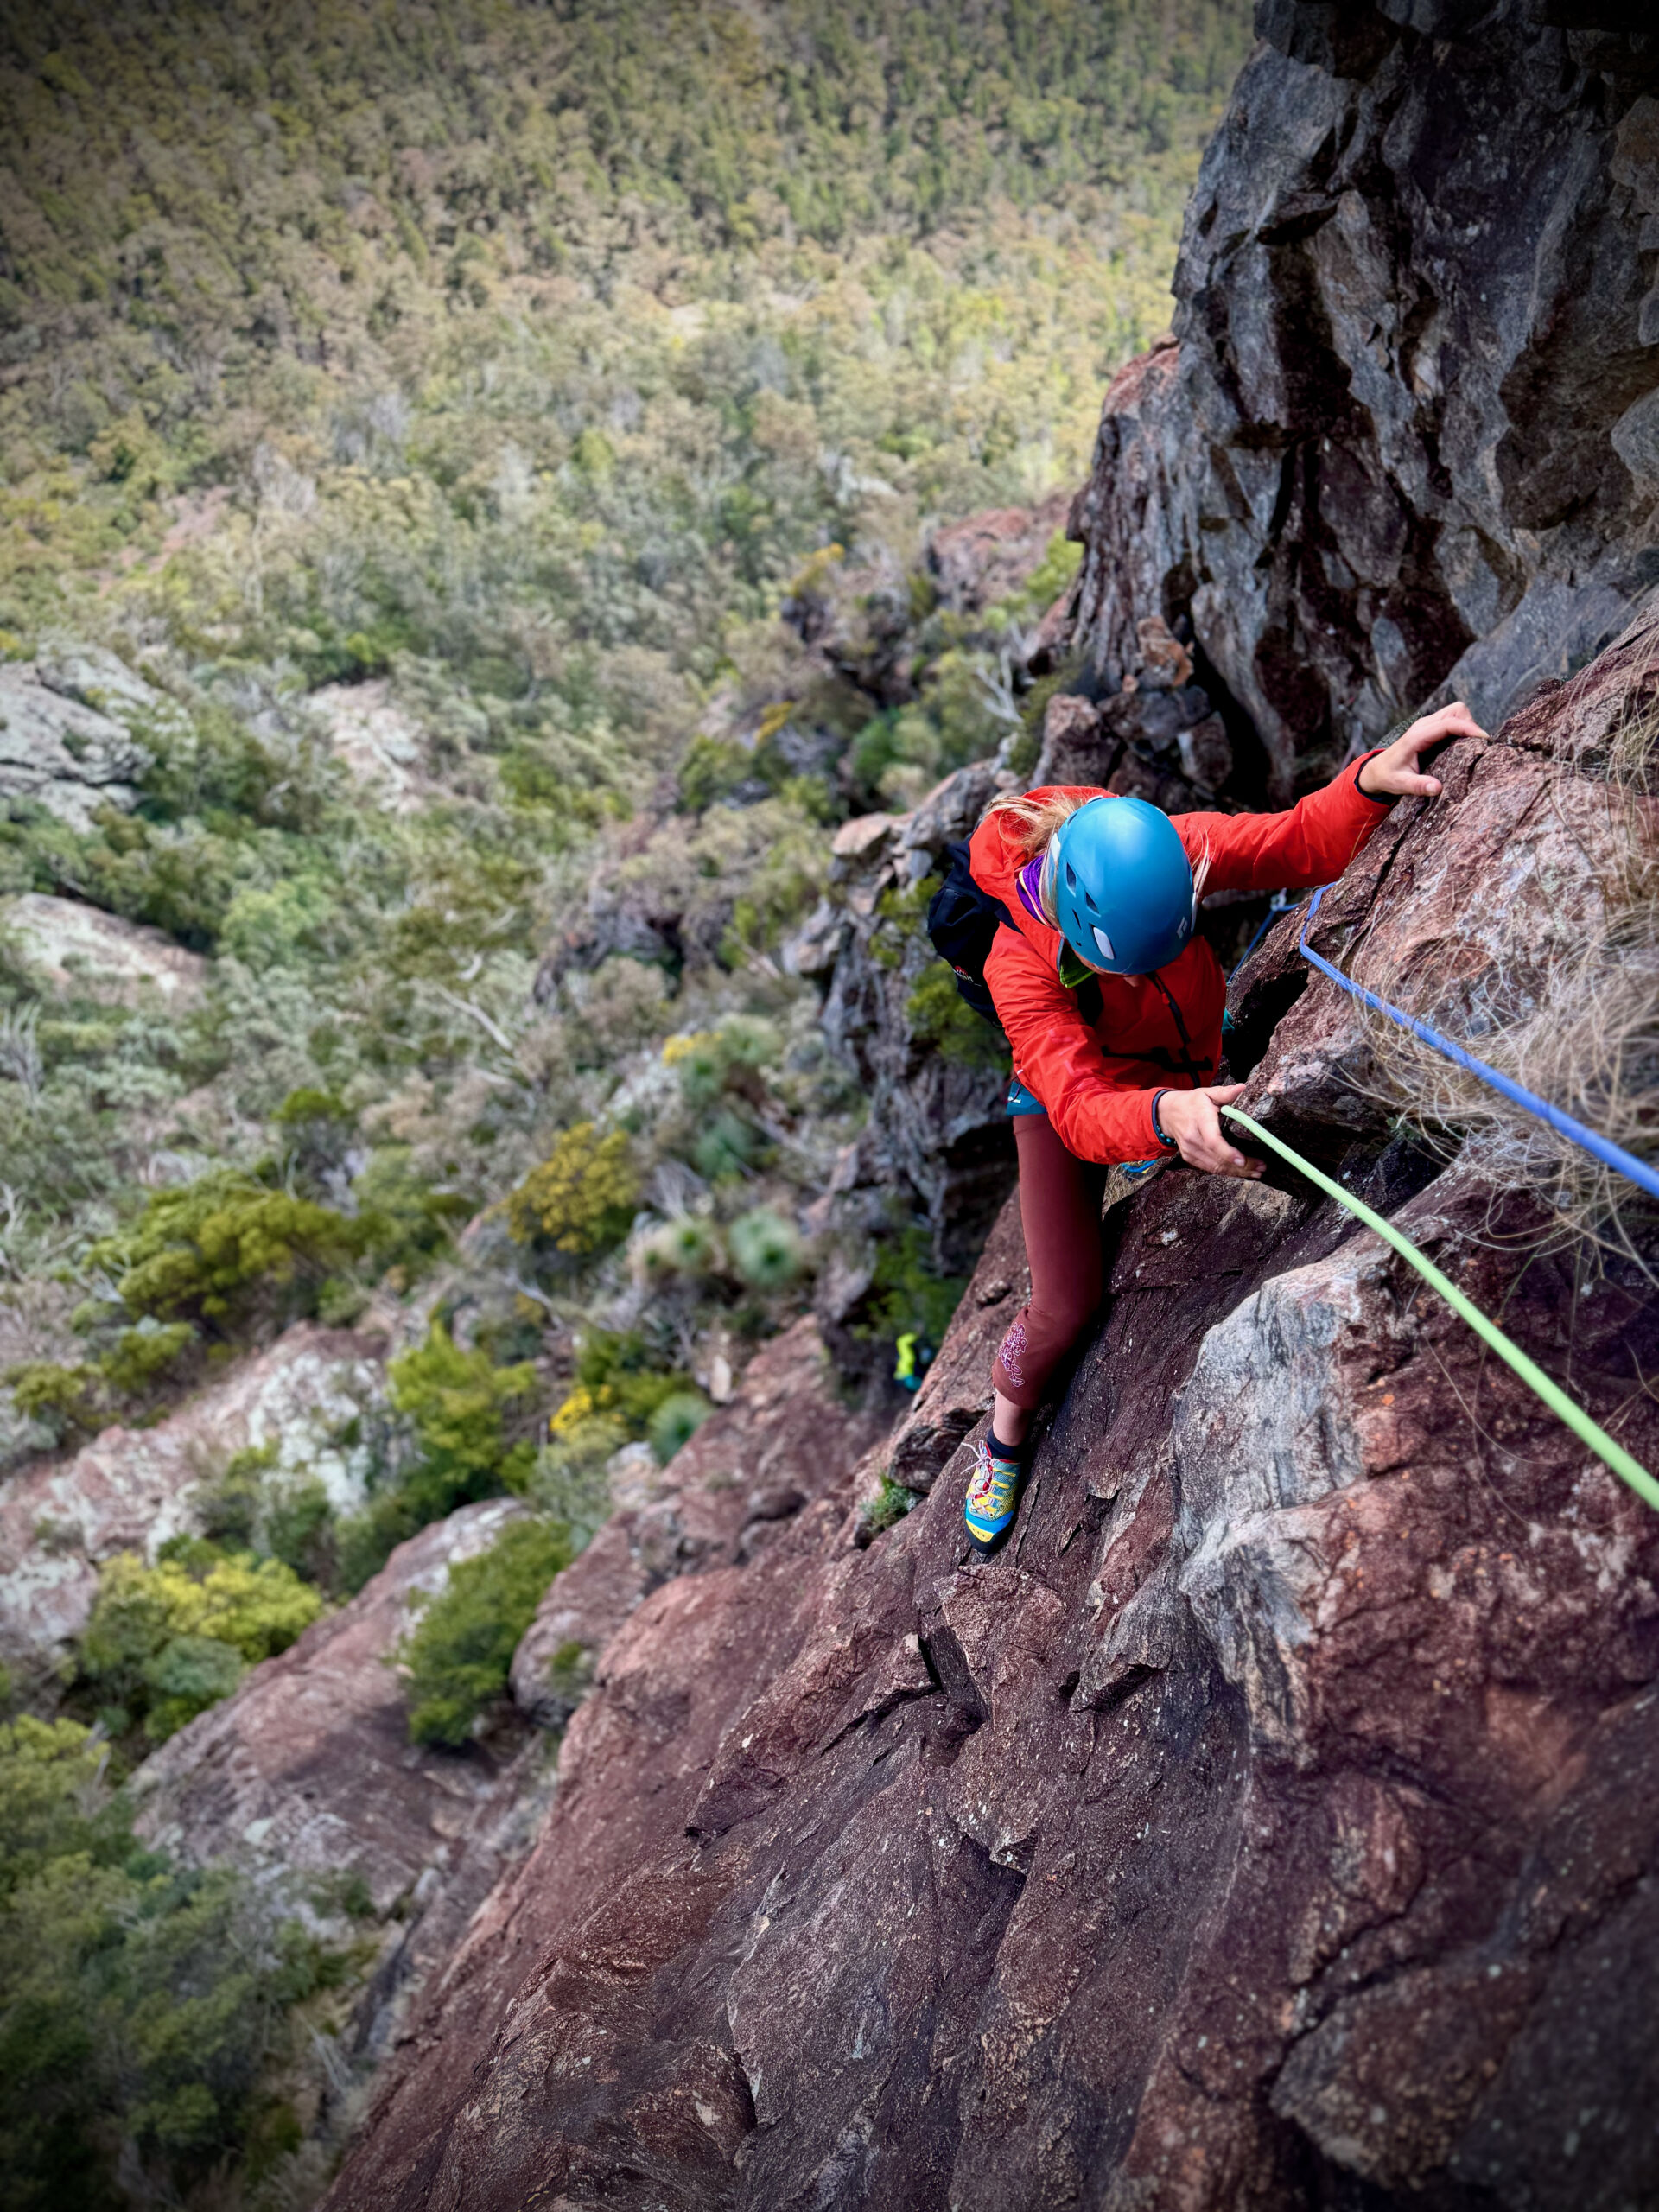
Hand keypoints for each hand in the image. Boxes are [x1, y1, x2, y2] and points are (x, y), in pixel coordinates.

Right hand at [1155, 1083, 1263, 1177]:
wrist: (1167, 1113)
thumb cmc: (1191, 1102)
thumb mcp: (1207, 1093)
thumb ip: (1225, 1092)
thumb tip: (1242, 1088)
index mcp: (1200, 1121)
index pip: (1213, 1141)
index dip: (1227, 1153)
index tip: (1242, 1160)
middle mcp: (1193, 1139)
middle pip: (1218, 1158)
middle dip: (1242, 1166)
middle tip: (1261, 1167)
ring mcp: (1190, 1150)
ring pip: (1216, 1167)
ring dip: (1237, 1172)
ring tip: (1256, 1172)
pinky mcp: (1190, 1158)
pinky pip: (1210, 1169)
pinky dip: (1227, 1172)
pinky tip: (1241, 1172)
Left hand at [1357, 702, 1486, 800]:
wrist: (1376, 771)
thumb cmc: (1387, 777)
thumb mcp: (1400, 784)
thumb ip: (1418, 786)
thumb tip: (1437, 788)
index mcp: (1417, 737)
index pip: (1448, 724)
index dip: (1468, 728)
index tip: (1484, 739)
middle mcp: (1423, 726)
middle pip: (1456, 710)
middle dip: (1470, 724)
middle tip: (1478, 745)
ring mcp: (1427, 725)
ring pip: (1455, 712)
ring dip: (1467, 724)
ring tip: (1473, 745)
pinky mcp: (1431, 729)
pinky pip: (1452, 720)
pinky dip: (1462, 727)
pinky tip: (1465, 745)